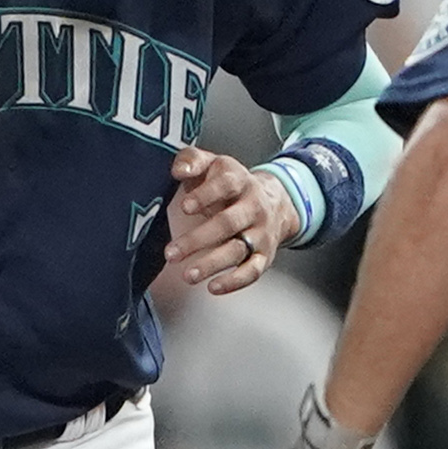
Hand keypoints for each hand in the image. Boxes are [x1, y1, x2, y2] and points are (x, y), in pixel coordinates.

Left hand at [165, 147, 300, 294]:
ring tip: (188, 275)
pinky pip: (253, 271)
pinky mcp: (264, 255)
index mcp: (239, 180)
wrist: (275, 199)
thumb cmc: (229, 183)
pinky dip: (235, 282)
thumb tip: (179, 170)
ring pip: (239, 250)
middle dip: (199, 239)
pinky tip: (213, 288)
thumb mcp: (212, 164)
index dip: (206, 195)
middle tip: (172, 253)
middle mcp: (253, 206)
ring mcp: (260, 232)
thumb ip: (192, 160)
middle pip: (228, 223)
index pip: (225, 184)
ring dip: (213, 264)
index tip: (185, 206)